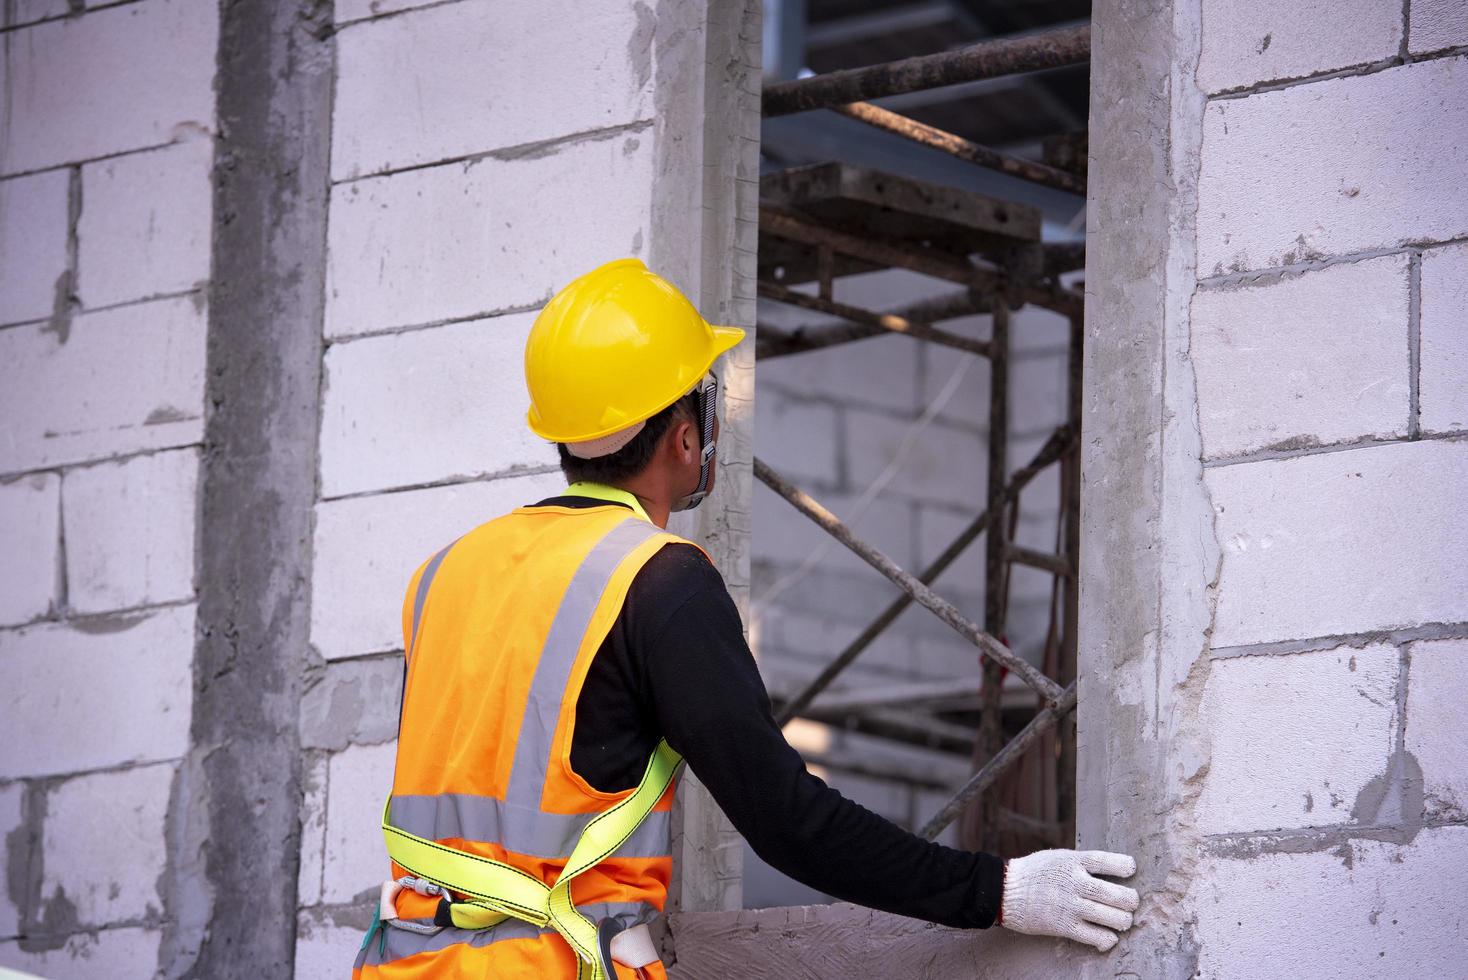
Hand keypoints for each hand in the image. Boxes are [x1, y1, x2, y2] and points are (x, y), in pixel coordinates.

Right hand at [998, 849, 1139, 951]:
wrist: (1005, 891)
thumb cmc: (1034, 872)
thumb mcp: (1058, 857)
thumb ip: (1082, 863)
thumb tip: (1111, 870)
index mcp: (1073, 862)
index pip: (1109, 862)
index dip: (1125, 866)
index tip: (1131, 869)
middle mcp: (1075, 883)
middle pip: (1120, 896)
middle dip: (1131, 901)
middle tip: (1129, 902)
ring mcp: (1071, 906)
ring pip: (1114, 918)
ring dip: (1123, 920)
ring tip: (1120, 920)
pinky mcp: (1065, 926)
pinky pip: (1098, 937)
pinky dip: (1108, 939)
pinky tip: (1106, 936)